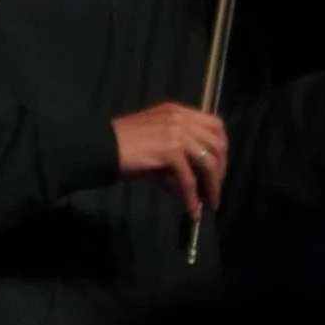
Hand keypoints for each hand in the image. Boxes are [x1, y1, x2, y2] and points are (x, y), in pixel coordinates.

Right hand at [112, 102, 228, 214]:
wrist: (102, 147)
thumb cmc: (126, 147)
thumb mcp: (158, 148)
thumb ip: (180, 161)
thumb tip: (196, 188)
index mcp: (178, 112)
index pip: (214, 124)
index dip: (221, 148)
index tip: (218, 169)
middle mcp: (180, 118)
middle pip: (217, 143)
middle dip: (221, 169)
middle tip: (215, 189)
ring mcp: (176, 132)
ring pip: (208, 161)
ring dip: (212, 185)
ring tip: (209, 202)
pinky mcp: (170, 150)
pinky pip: (189, 179)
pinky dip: (193, 198)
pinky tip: (192, 211)